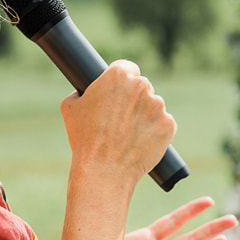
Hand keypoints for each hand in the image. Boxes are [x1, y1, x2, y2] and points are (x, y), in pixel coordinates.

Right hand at [61, 62, 175, 185]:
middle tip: (121, 120)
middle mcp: (141, 86)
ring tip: (129, 135)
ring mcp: (157, 105)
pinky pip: (163, 124)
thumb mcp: (70, 107)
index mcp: (118, 75)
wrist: (104, 170)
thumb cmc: (85, 140)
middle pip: (142, 87)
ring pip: (153, 106)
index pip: (127, 68)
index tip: (120, 93)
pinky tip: (141, 143)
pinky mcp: (168, 124)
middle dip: (134, 100)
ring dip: (145, 116)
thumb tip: (84, 91)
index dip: (122, 81)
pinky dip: (155, 132)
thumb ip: (80, 91)